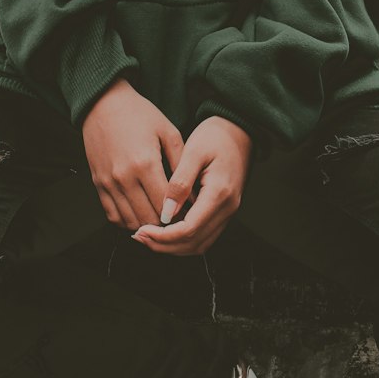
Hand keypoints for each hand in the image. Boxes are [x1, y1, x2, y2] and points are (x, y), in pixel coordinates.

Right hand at [80, 77, 185, 232]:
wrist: (103, 103)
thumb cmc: (137, 113)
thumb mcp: (168, 131)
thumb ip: (181, 162)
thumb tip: (192, 190)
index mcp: (145, 163)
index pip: (164, 204)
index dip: (178, 215)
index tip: (187, 215)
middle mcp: (124, 177)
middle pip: (148, 217)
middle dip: (164, 224)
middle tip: (176, 221)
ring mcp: (108, 182)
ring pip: (129, 221)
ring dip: (146, 225)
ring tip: (158, 220)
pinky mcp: (98, 183)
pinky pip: (112, 215)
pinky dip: (126, 221)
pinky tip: (138, 215)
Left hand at [131, 115, 252, 258]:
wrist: (239, 131)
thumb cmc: (216, 136)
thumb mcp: (194, 152)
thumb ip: (180, 183)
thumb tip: (166, 212)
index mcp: (219, 193)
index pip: (189, 229)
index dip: (163, 236)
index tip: (142, 230)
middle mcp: (227, 208)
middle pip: (194, 243)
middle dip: (164, 245)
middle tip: (139, 236)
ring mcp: (227, 212)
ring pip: (200, 245)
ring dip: (173, 246)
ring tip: (148, 236)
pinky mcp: (224, 211)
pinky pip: (204, 236)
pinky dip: (183, 240)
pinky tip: (165, 231)